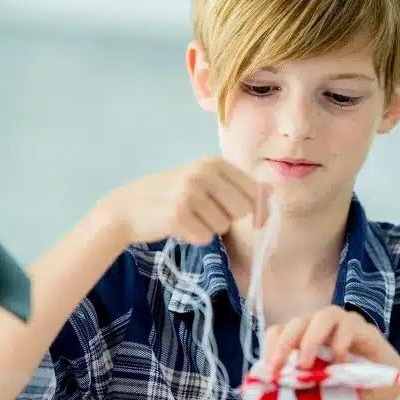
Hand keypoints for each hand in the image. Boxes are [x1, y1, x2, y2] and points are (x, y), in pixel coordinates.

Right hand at [99, 157, 269, 244]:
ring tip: (188, 217)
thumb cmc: (171, 195)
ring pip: (224, 226)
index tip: (253, 220)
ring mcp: (189, 192)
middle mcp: (203, 173)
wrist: (127, 207)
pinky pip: (205, 237)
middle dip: (228, 218)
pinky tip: (178, 226)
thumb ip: (237, 187)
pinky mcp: (177, 215)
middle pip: (243, 210)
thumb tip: (272, 195)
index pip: (255, 191)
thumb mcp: (204, 181)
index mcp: (215, 162)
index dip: (258, 210)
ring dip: (208, 228)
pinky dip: (194, 237)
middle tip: (204, 213)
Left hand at [262, 306, 399, 399]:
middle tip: (278, 368)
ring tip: (305, 366)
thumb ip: (300, 384)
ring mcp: (344, 322)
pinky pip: (348, 327)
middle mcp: (321, 324)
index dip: (270, 347)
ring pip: (322, 316)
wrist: (385, 387)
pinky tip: (340, 365)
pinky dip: (339, 346)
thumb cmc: (349, 385)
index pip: (279, 330)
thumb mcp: (319, 387)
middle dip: (284, 344)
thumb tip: (273, 391)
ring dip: (309, 341)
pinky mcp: (363, 328)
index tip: (268, 371)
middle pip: (297, 321)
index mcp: (305, 335)